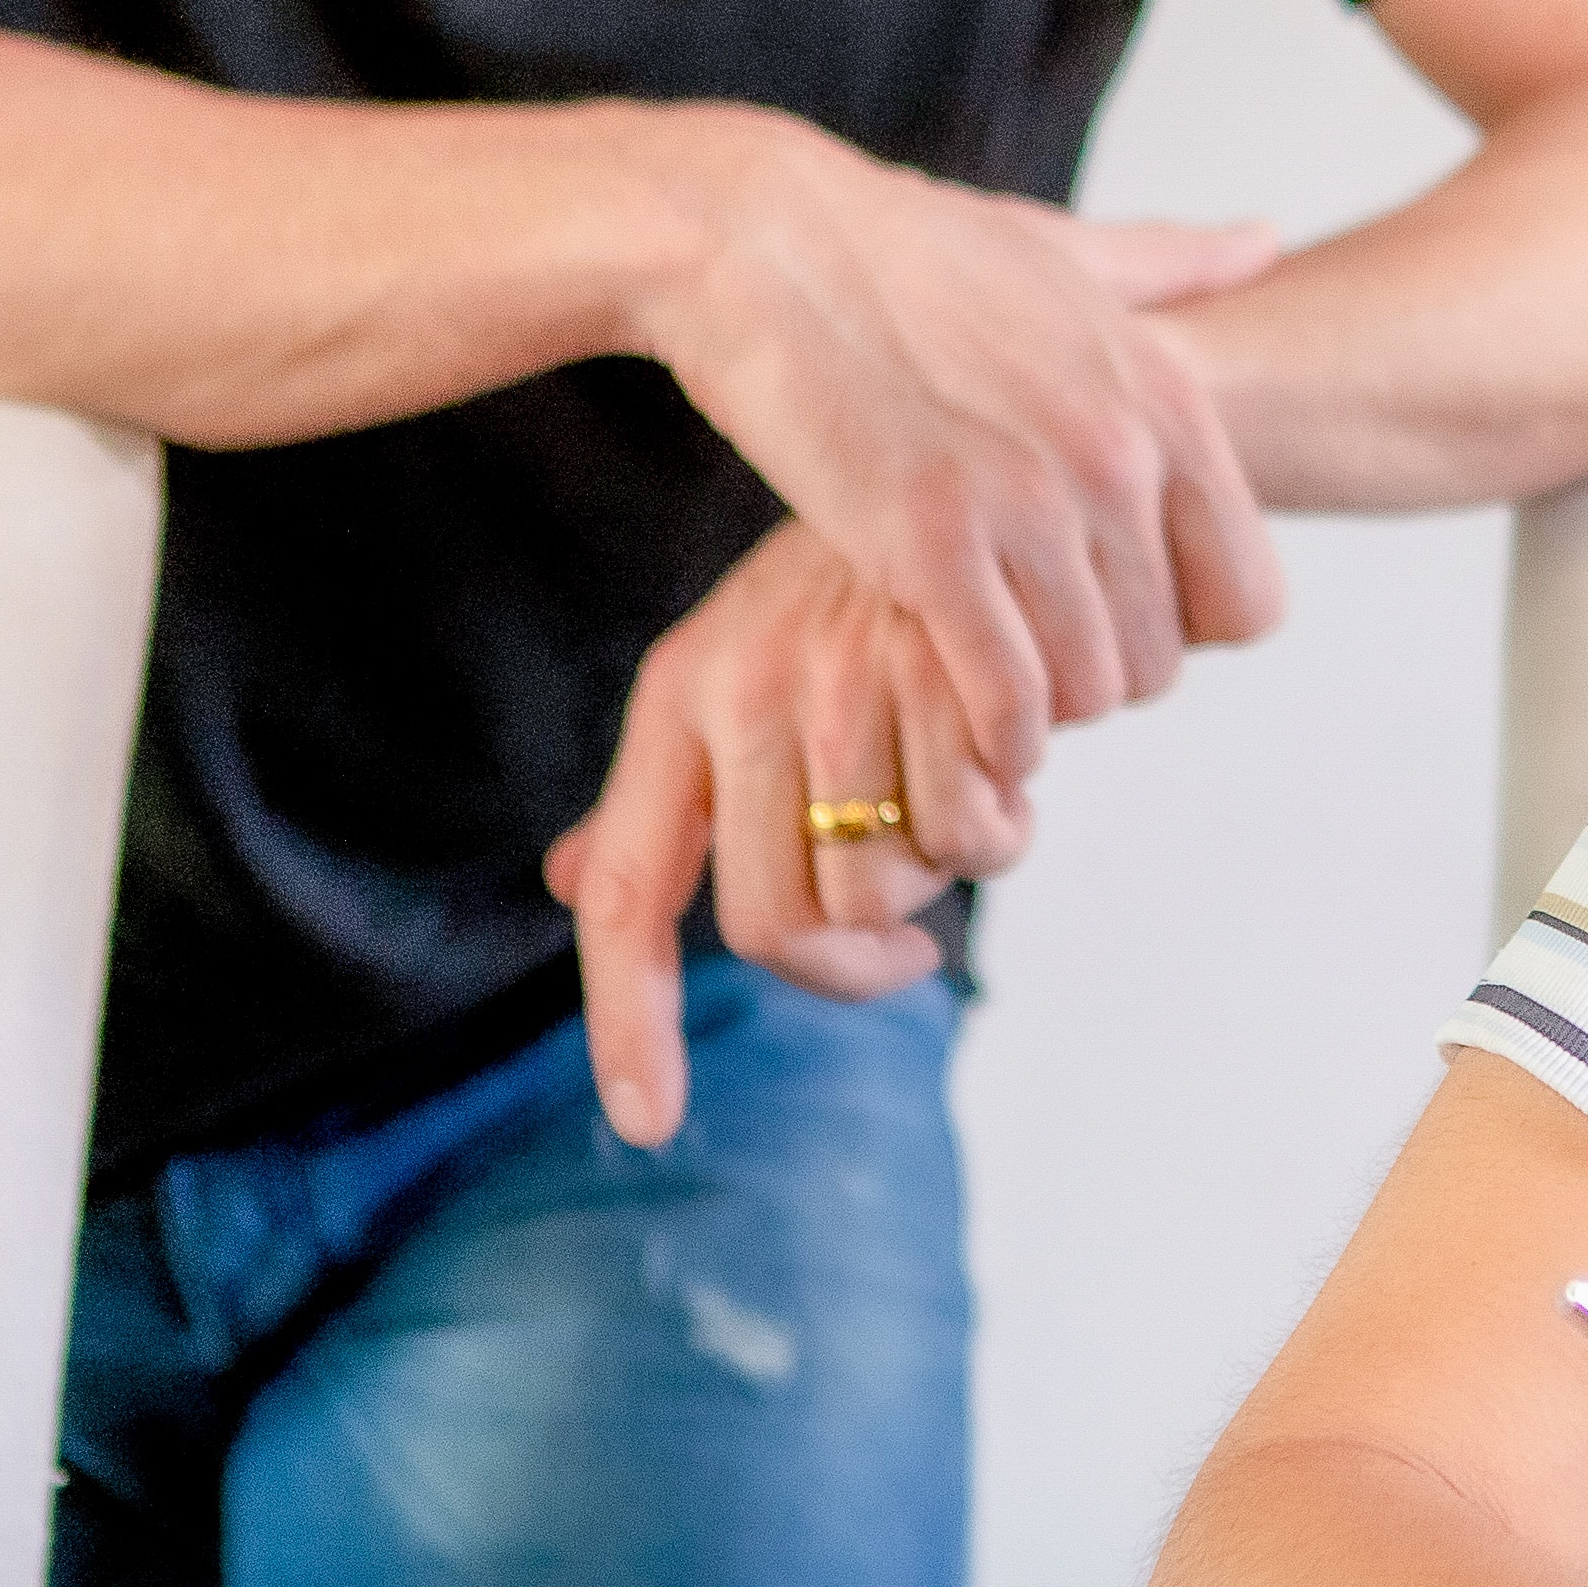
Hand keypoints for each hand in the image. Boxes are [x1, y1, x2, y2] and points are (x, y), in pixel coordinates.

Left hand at [541, 518, 1027, 1144]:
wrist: (982, 463)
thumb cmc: (857, 588)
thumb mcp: (741, 665)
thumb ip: (667, 787)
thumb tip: (575, 886)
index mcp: (683, 692)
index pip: (632, 892)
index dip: (630, 1020)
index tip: (647, 1123)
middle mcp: (747, 689)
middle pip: (777, 927)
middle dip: (854, 960)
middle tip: (905, 935)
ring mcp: (847, 681)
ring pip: (883, 891)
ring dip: (937, 879)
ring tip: (963, 803)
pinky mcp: (950, 676)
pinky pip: (973, 837)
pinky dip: (1002, 829)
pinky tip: (1012, 770)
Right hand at [641, 117, 1290, 784]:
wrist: (757, 236)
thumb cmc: (902, 247)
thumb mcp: (1065, 249)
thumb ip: (1176, 262)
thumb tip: (1270, 237)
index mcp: (1168, 401)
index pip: (1250, 598)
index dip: (1186, 631)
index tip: (1114, 617)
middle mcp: (1120, 456)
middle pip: (1165, 660)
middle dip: (1098, 679)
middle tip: (1031, 661)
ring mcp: (1030, 500)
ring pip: (1091, 690)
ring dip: (1040, 711)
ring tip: (985, 686)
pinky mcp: (931, 542)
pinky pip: (1008, 697)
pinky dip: (990, 732)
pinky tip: (956, 719)